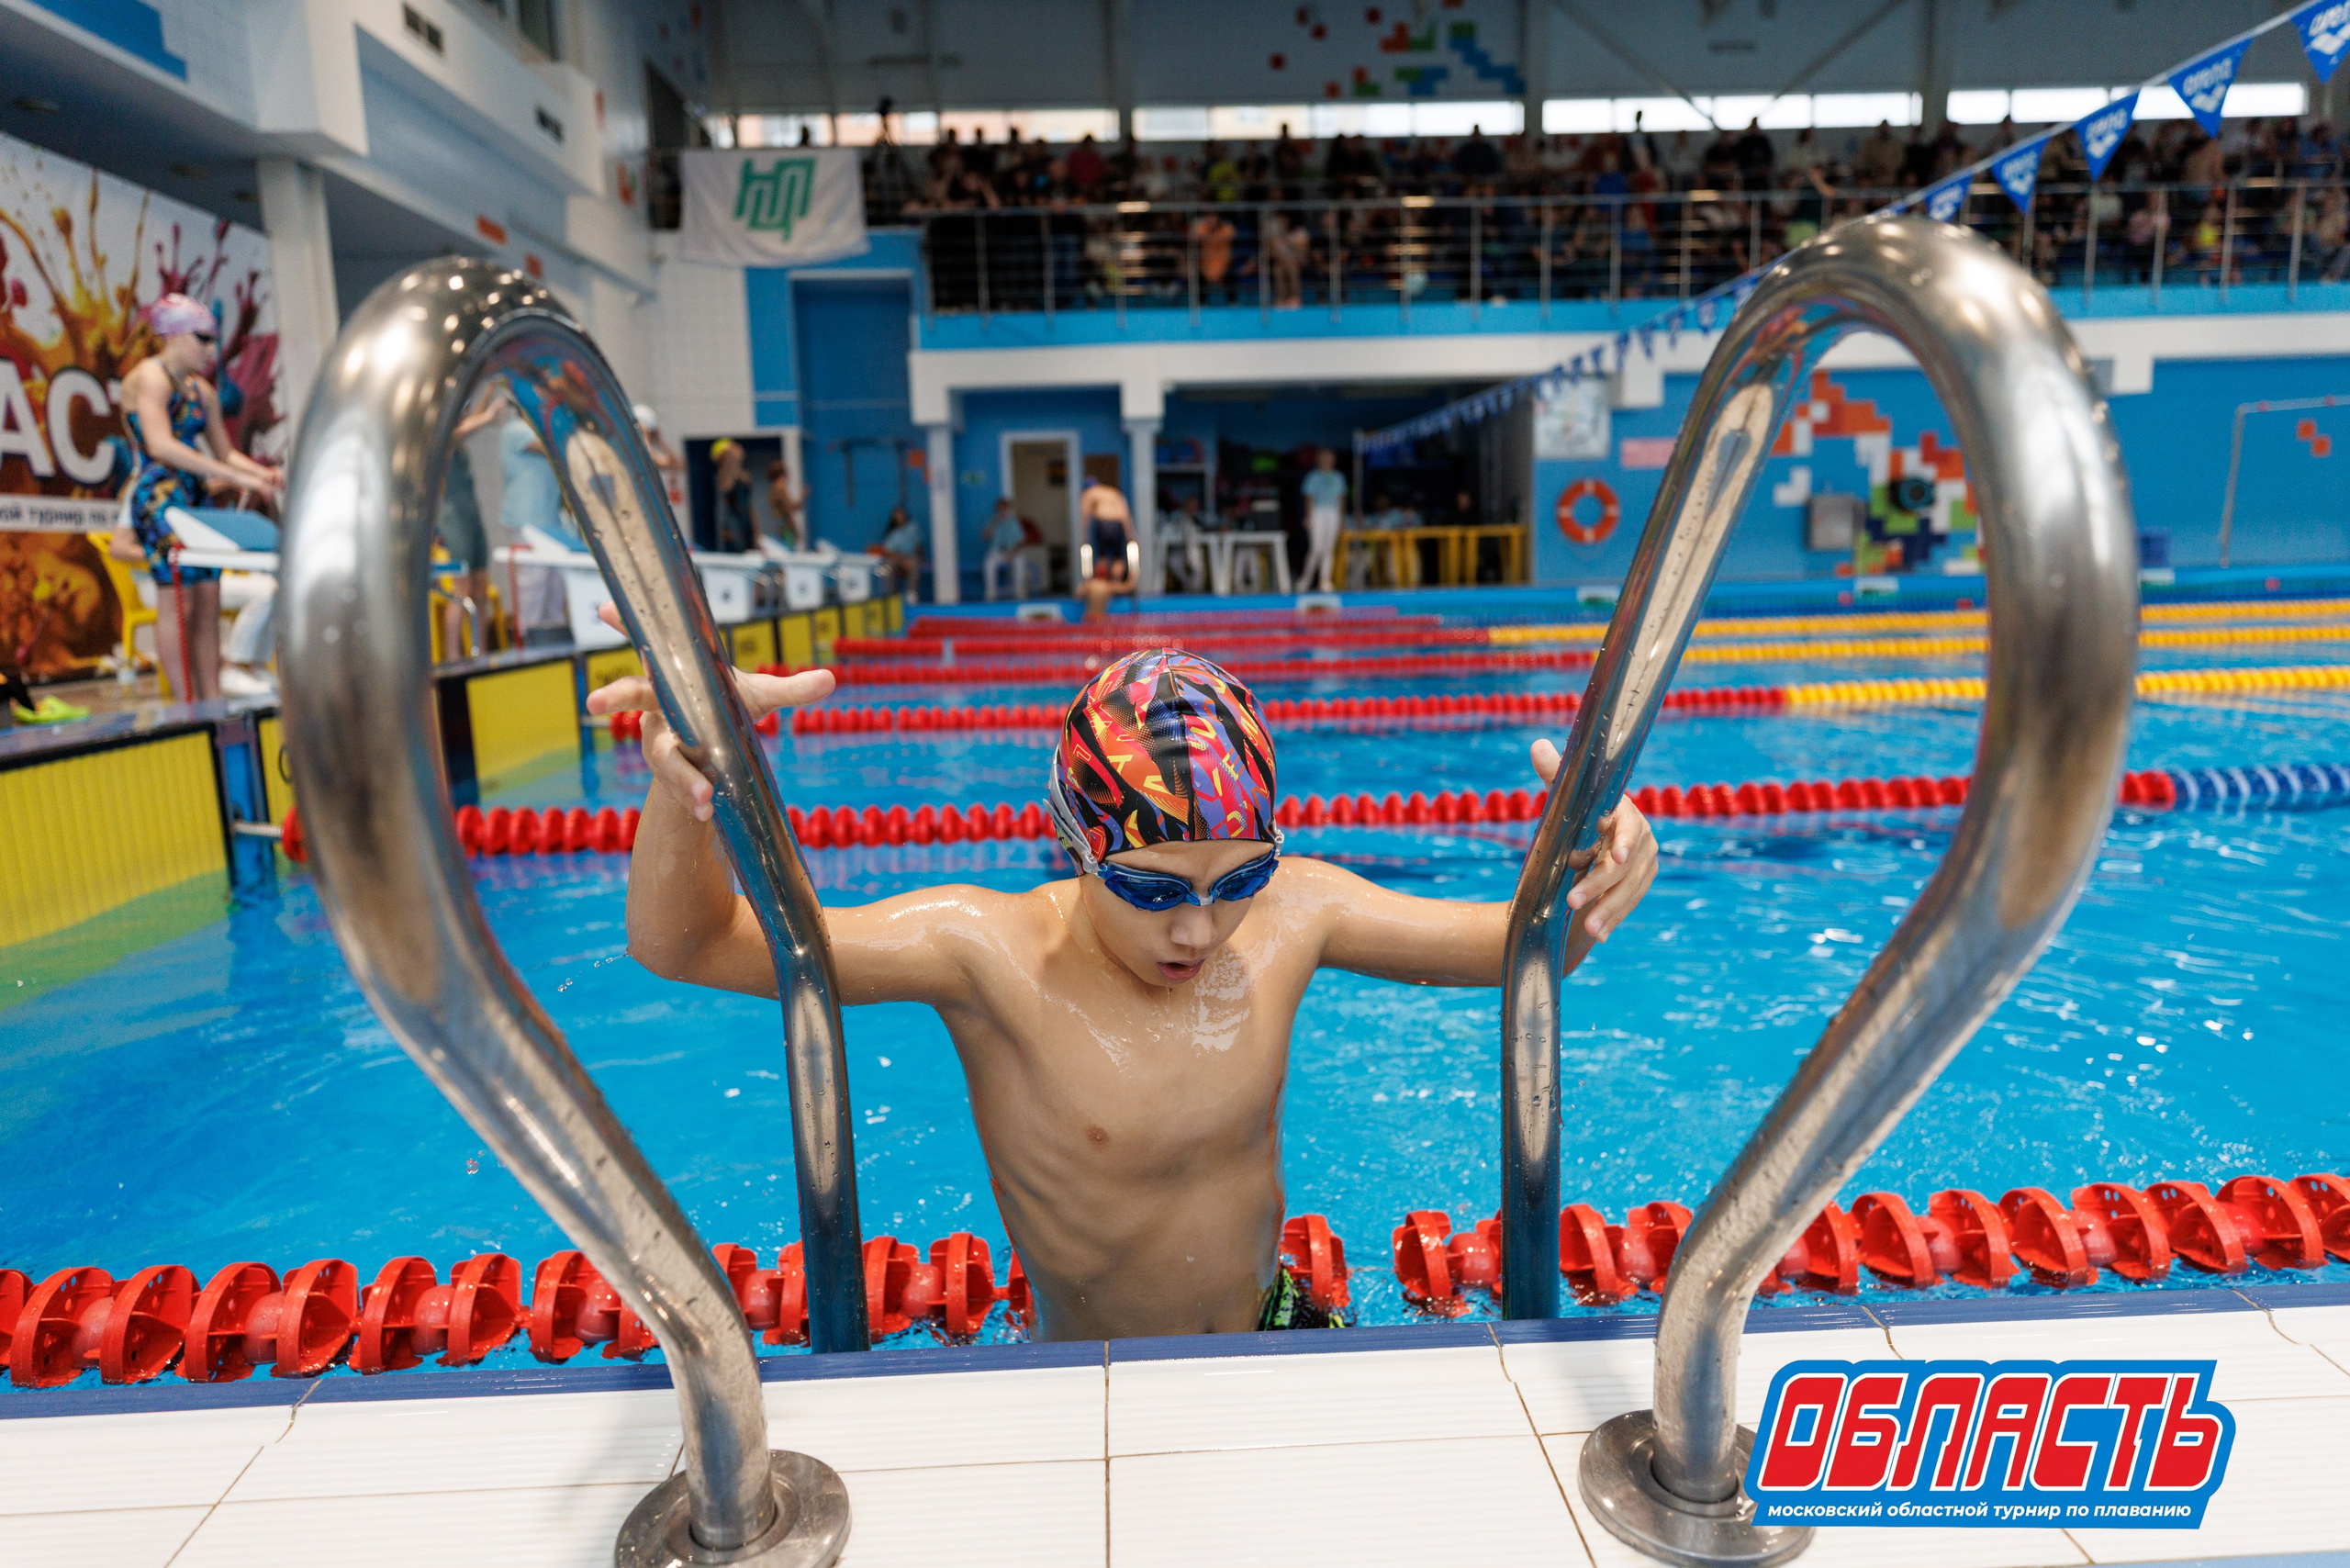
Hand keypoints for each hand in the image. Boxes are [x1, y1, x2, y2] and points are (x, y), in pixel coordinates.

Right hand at [581, 602, 834, 821]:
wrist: (716, 755)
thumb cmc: (726, 711)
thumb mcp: (759, 698)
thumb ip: (791, 691)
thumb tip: (831, 679)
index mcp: (678, 675)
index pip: (651, 645)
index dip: (626, 625)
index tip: (607, 607)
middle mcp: (658, 705)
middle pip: (633, 695)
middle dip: (615, 695)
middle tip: (595, 700)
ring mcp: (658, 740)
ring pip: (661, 755)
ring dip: (681, 775)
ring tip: (704, 798)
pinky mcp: (667, 772)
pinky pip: (673, 784)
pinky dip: (689, 797)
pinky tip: (706, 811)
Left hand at [1530, 739, 1658, 944]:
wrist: (1586, 850)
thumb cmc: (1574, 819)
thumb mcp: (1563, 801)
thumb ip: (1555, 775)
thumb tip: (1537, 746)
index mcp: (1625, 813)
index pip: (1629, 828)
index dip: (1624, 842)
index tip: (1615, 855)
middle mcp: (1642, 838)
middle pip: (1624, 865)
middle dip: (1599, 884)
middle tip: (1572, 901)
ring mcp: (1644, 864)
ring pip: (1629, 889)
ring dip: (1608, 910)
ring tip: (1588, 927)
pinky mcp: (1640, 885)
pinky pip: (1629, 905)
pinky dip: (1613, 919)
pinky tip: (1600, 934)